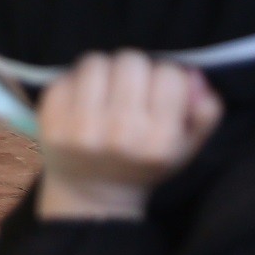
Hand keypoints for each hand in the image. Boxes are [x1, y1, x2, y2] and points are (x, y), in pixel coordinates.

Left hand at [36, 51, 221, 220]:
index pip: (169, 74)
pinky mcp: (50, 121)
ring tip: (107, 92)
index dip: (168, 78)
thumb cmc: (144, 163)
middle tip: (131, 90)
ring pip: (96, 61)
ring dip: (103, 71)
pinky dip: (76, 83)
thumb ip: (204, 112)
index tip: (161, 93)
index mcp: (159, 142)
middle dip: (135, 71)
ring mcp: (80, 128)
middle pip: (131, 61)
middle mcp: (120, 134)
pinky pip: (65, 76)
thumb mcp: (185, 146)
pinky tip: (82, 103)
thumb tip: (194, 74)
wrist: (93, 194)